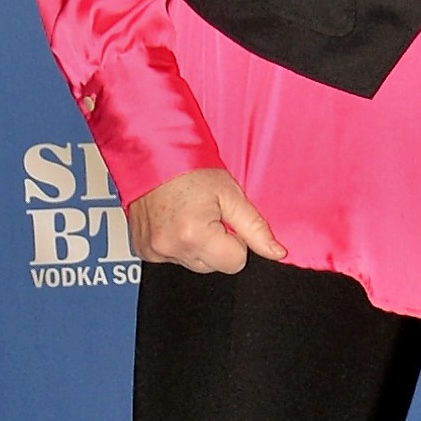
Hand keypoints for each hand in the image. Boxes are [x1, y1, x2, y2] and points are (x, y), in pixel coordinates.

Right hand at [128, 168, 286, 274]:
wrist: (152, 154)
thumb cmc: (190, 168)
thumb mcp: (231, 194)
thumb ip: (255, 227)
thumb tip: (277, 253)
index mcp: (194, 235)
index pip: (235, 263)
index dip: (236, 240)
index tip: (226, 219)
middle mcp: (171, 247)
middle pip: (214, 266)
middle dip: (216, 244)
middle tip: (207, 214)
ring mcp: (154, 251)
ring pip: (194, 263)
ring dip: (197, 245)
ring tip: (190, 215)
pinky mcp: (143, 250)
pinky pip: (173, 257)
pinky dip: (178, 243)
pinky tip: (175, 220)